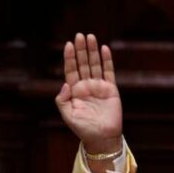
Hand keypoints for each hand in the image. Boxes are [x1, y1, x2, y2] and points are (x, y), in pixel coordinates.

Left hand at [55, 33, 122, 153]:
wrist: (101, 137)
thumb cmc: (83, 128)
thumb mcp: (67, 115)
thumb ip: (62, 100)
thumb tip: (65, 84)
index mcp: (74, 91)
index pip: (71, 70)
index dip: (70, 57)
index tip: (68, 44)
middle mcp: (86, 86)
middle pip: (83, 64)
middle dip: (81, 50)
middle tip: (79, 35)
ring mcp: (98, 86)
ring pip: (95, 65)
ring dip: (93, 51)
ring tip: (90, 37)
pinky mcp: (111, 89)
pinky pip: (109, 72)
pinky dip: (107, 61)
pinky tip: (104, 49)